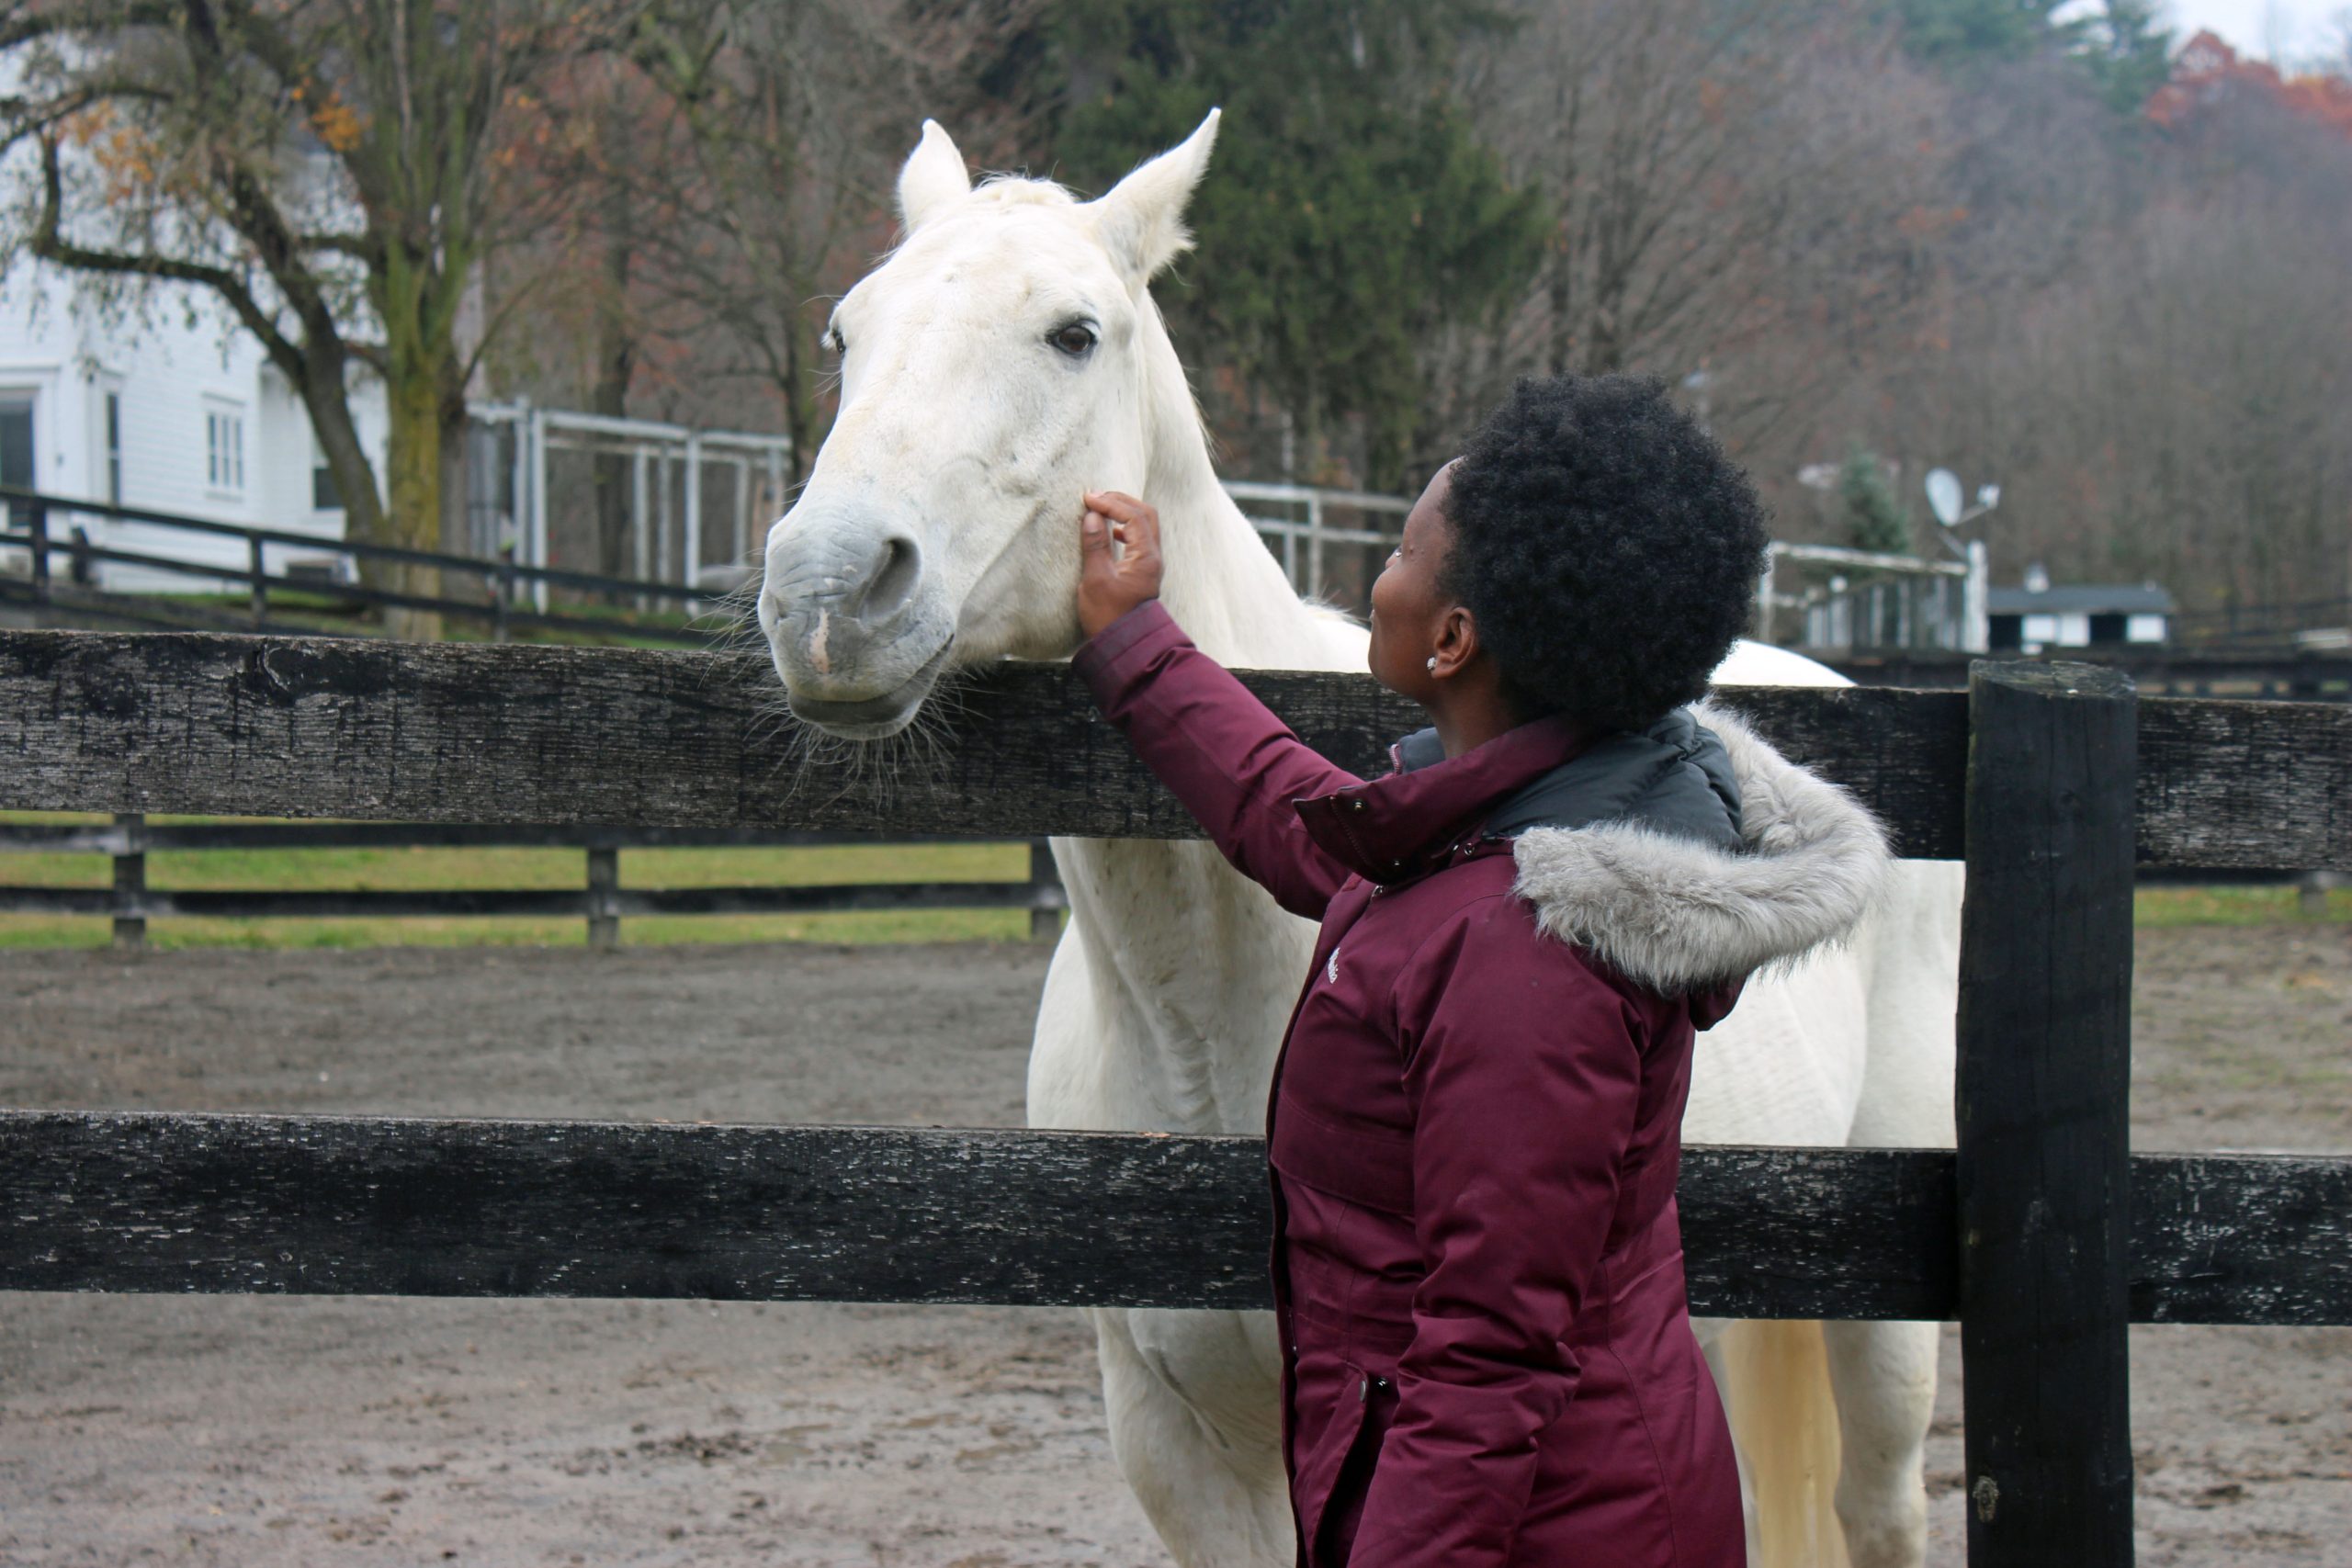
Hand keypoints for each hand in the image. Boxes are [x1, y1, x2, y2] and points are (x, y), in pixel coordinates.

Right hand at [1077, 489, 1164, 638]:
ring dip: (1124, 513)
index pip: (1133, 516)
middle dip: (1121, 501)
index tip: (1088, 499)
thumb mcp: (1096, 579)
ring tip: (1100, 509)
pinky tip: (1110, 533)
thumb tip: (1092, 515)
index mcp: (1146, 557)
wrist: (1123, 646)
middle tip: (1096, 497)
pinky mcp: (1143, 571)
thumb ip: (1095, 544)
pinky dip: (1125, 528)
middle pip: (1145, 515)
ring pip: (1144, 526)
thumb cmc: (1108, 617)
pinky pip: (1139, 539)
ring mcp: (1150, 564)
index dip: (1111, 503)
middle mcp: (1154, 558)